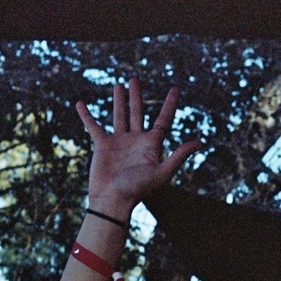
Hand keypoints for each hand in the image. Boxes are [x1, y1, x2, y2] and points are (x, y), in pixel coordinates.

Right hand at [76, 78, 201, 217]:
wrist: (112, 200)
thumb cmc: (137, 190)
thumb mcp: (162, 173)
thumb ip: (179, 156)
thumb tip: (199, 142)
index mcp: (151, 145)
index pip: (163, 120)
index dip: (169, 105)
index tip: (175, 88)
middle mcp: (136, 141)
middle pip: (138, 113)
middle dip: (137, 96)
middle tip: (135, 79)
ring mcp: (119, 142)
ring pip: (119, 116)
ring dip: (119, 101)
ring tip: (119, 85)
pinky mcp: (102, 145)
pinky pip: (93, 126)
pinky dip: (86, 116)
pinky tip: (80, 104)